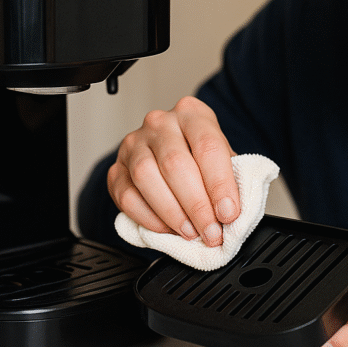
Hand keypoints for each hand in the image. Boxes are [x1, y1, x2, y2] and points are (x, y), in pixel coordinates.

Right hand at [107, 96, 238, 246]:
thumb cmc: (201, 156)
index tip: (228, 213)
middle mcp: (159, 123)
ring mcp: (133, 144)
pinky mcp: (115, 168)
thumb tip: (232, 213)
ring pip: (147, 177)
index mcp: (191, 113)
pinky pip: (127, 196)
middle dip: (196, 205)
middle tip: (211, 231)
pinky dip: (148, 218)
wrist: (171, 154)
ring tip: (190, 232)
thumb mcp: (223, 157)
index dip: (220, 184)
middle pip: (175, 163)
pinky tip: (167, 228)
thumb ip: (230, 180)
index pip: (207, 146)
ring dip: (172, 213)